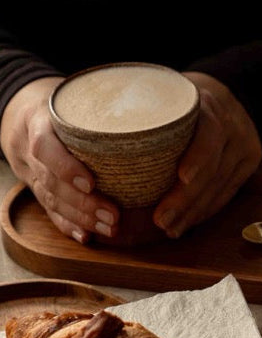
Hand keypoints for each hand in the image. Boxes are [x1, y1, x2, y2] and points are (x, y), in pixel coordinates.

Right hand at [0, 77, 118, 242]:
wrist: (28, 119)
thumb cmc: (67, 107)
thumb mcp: (77, 100)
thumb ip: (104, 110)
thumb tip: (157, 124)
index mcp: (39, 123)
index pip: (44, 147)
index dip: (65, 167)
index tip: (90, 183)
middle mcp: (33, 153)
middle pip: (52, 183)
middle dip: (83, 203)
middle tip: (113, 215)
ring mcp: (34, 175)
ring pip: (53, 201)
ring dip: (82, 219)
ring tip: (110, 228)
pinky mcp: (41, 192)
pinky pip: (51, 213)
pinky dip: (68, 227)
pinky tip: (86, 237)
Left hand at [153, 72, 261, 237]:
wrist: (222, 94)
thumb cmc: (177, 98)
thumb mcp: (162, 95)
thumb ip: (140, 114)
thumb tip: (93, 148)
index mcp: (209, 102)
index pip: (210, 132)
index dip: (198, 156)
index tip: (181, 177)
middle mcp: (232, 125)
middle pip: (214, 168)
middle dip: (187, 199)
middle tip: (160, 220)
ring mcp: (243, 146)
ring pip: (220, 187)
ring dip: (193, 213)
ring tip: (168, 229)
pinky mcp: (247, 166)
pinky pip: (226, 194)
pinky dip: (204, 212)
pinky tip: (185, 224)